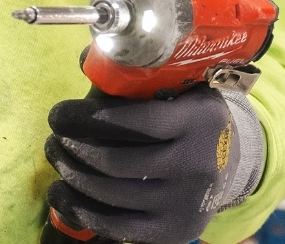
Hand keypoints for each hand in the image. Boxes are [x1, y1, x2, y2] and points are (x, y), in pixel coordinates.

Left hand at [42, 86, 263, 243]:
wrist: (230, 165)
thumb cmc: (190, 119)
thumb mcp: (179, 89)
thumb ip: (136, 76)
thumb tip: (88, 58)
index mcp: (199, 120)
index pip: (138, 121)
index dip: (89, 118)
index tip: (59, 114)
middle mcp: (197, 164)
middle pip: (117, 162)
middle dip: (73, 149)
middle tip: (54, 138)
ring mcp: (185, 203)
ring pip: (110, 194)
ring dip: (71, 175)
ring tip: (57, 158)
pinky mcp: (174, 231)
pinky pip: (115, 226)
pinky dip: (80, 209)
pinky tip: (61, 194)